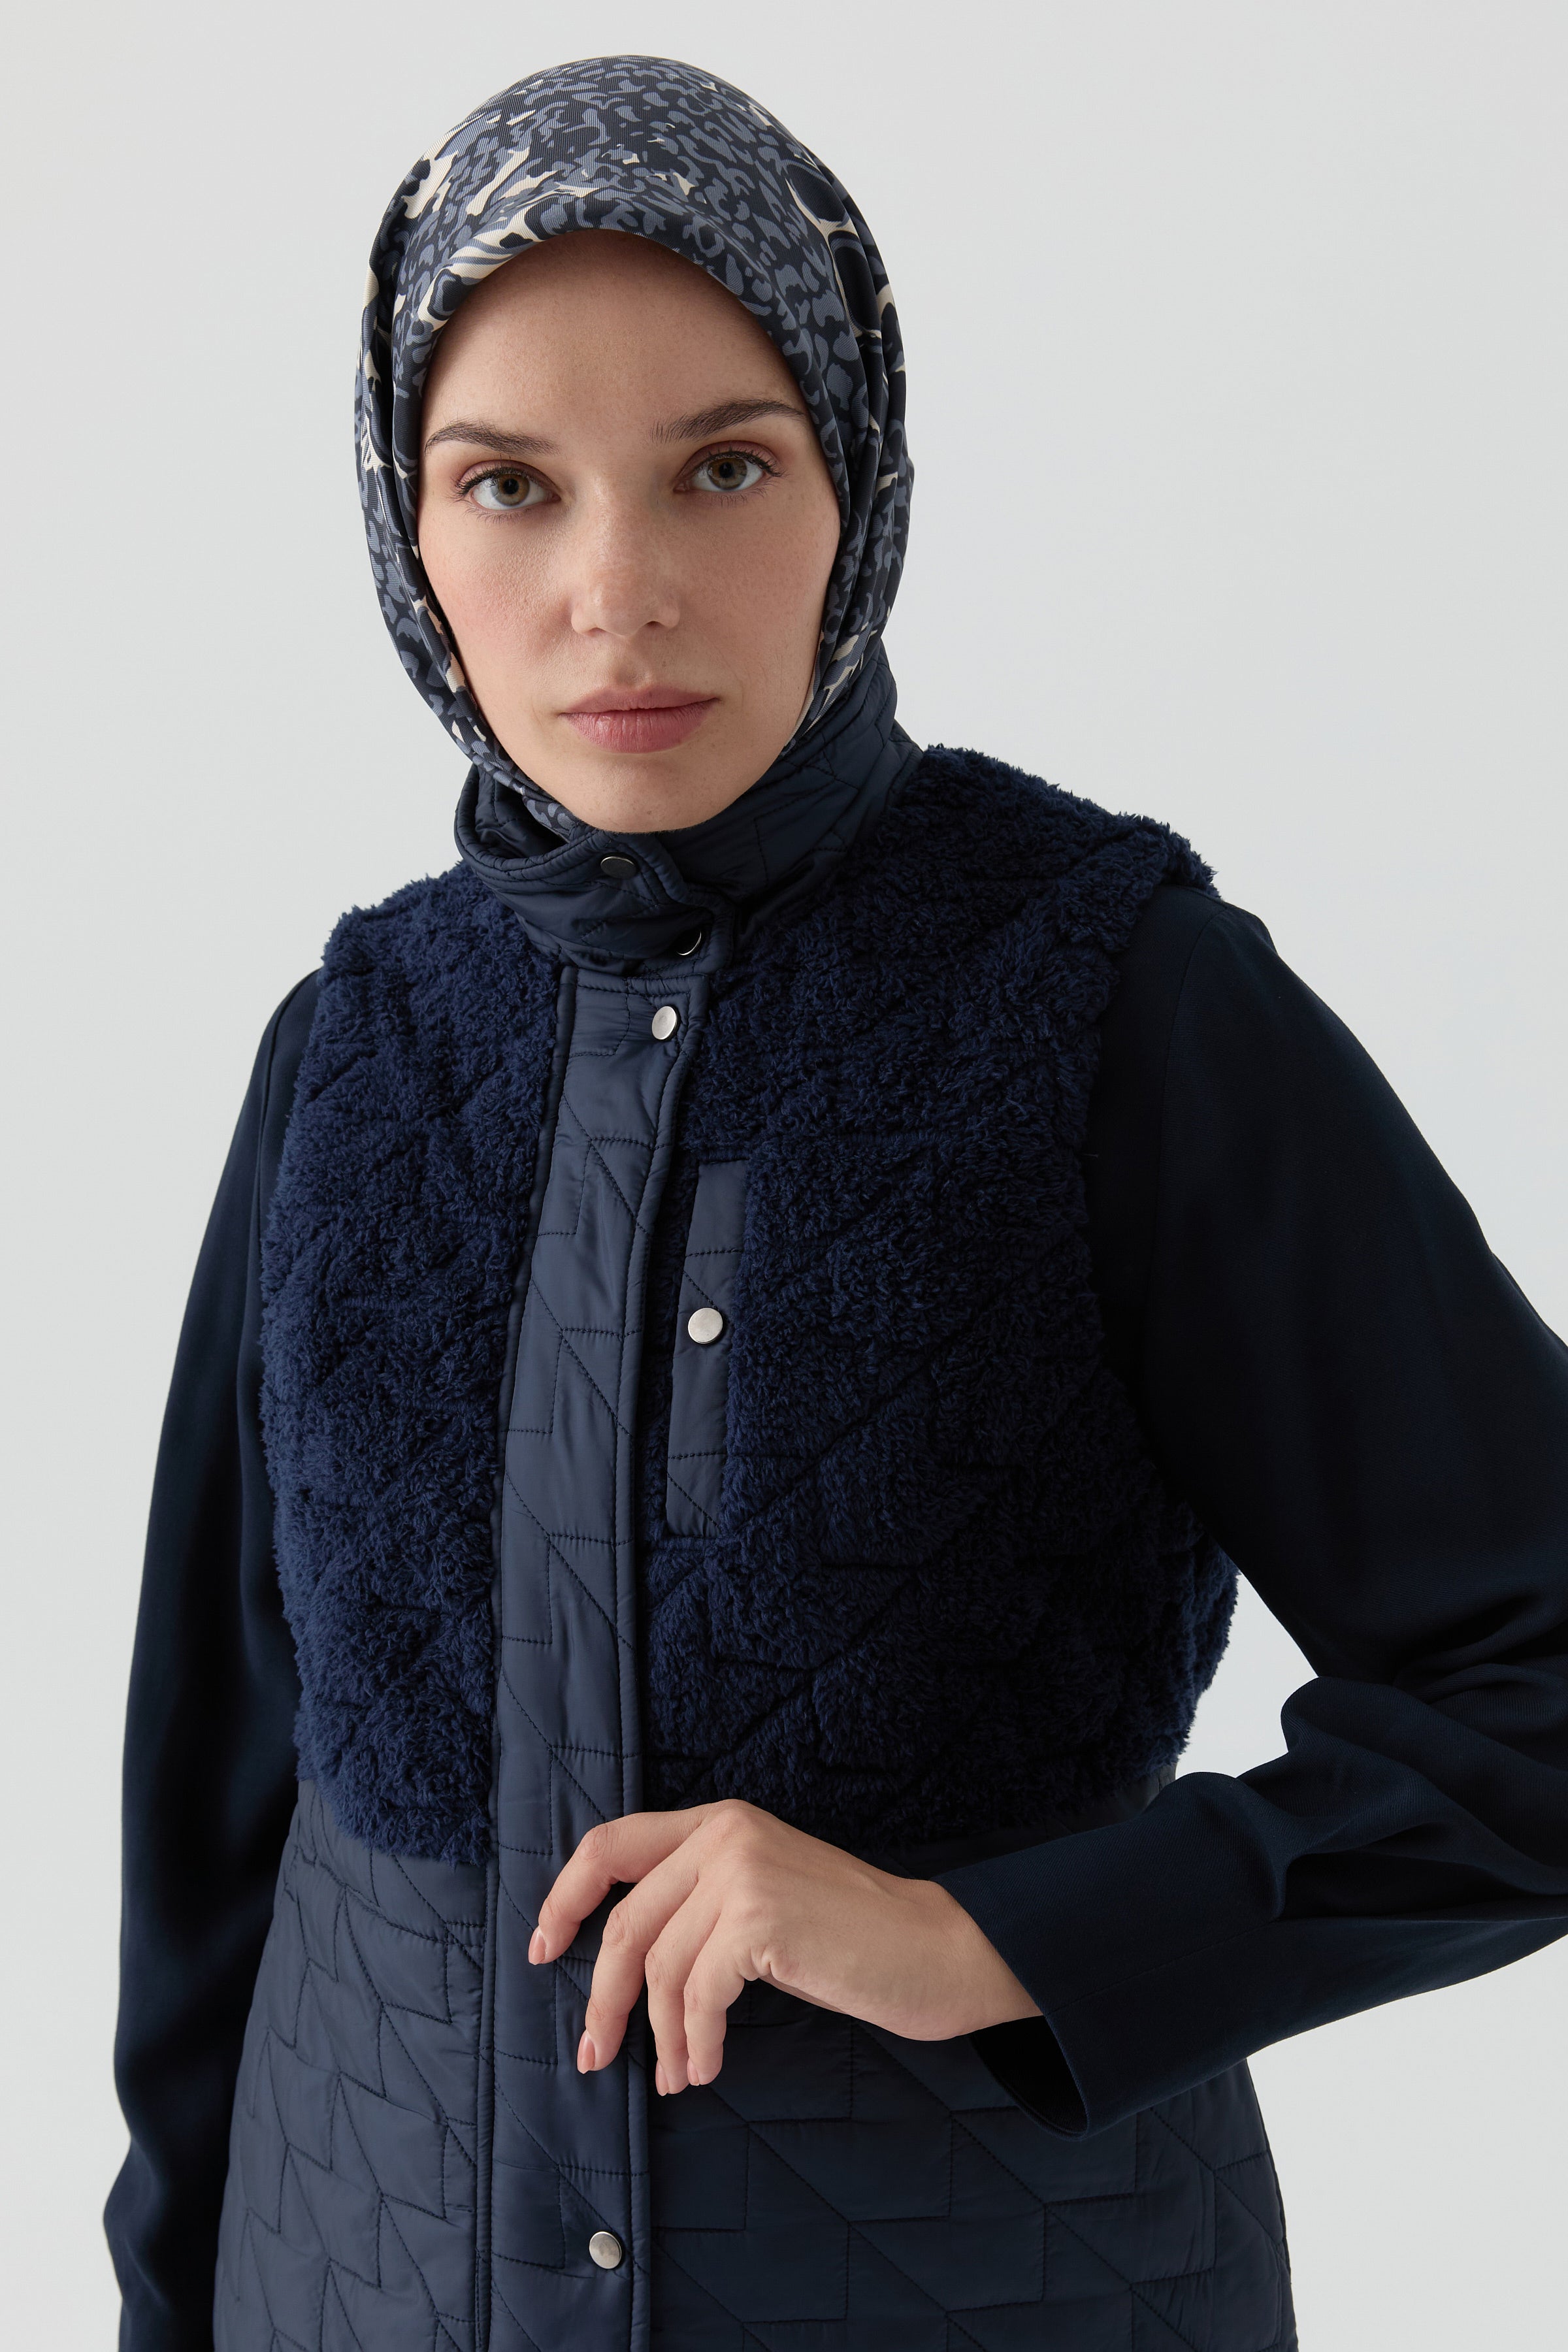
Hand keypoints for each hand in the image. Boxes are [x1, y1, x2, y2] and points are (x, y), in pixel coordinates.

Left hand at [529, 1798, 1040, 2093]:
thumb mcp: (761, 1904)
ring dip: (661, 2036)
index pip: (611, 1843)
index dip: (565, 1897)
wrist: (934, 1949)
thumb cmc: (847, 1941)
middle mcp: (725, 1834)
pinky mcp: (761, 1917)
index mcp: (720, 1822)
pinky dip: (697, 2041)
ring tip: (679, 2076)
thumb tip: (617, 1971)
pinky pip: (698, 1995)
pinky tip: (709, 2067)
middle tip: (594, 2054)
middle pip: (625, 1921)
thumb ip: (698, 1910)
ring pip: (657, 1966)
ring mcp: (743, 1871)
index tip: (544, 1949)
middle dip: (602, 1997)